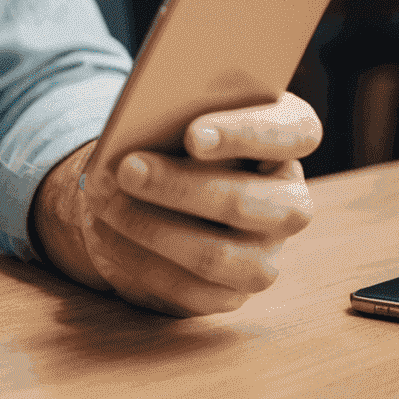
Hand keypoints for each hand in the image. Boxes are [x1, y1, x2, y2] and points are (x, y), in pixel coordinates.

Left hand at [32, 92, 319, 316]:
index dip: (247, 134)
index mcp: (287, 135)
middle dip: (180, 187)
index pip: (296, 132)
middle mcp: (289, 198)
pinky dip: (139, 260)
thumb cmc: (168, 127)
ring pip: (221, 256)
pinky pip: (191, 290)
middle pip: (253, 202)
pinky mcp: (231, 291)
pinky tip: (103, 234)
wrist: (151, 179)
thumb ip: (173, 108)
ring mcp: (265, 251)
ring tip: (103, 201)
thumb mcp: (173, 107)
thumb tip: (142, 124)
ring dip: (152, 229)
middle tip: (126, 168)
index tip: (192, 135)